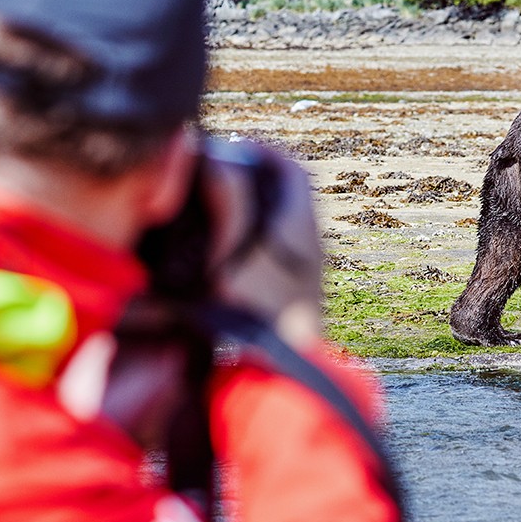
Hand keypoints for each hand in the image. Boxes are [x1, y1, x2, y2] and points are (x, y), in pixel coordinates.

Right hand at [199, 138, 323, 347]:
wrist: (277, 376)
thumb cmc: (256, 312)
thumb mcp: (237, 251)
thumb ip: (230, 201)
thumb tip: (220, 157)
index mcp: (301, 228)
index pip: (293, 170)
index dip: (262, 150)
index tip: (231, 145)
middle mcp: (309, 248)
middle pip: (286, 196)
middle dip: (252, 178)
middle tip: (215, 176)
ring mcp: (301, 275)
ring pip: (278, 226)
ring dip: (249, 210)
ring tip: (211, 211)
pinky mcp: (289, 298)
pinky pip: (271, 254)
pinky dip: (248, 241)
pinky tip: (219, 255)